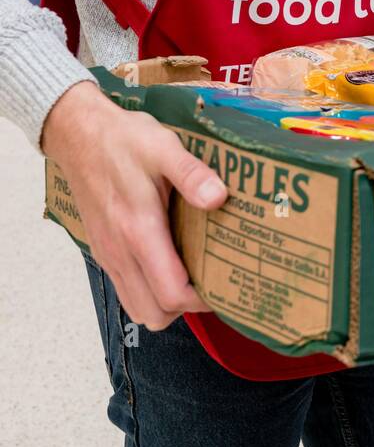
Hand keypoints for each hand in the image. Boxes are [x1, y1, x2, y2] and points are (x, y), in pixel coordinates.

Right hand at [42, 80, 227, 329]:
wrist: (78, 133)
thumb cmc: (121, 140)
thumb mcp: (163, 147)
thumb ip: (191, 174)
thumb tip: (218, 197)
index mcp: (138, 231)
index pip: (171, 294)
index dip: (201, 300)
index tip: (221, 284)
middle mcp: (120, 251)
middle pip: (154, 313)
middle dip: (185, 308)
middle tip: (209, 283)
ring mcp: (108, 254)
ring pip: (137, 307)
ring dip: (164, 303)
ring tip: (190, 277)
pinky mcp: (104, 251)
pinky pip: (127, 289)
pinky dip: (148, 291)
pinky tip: (168, 264)